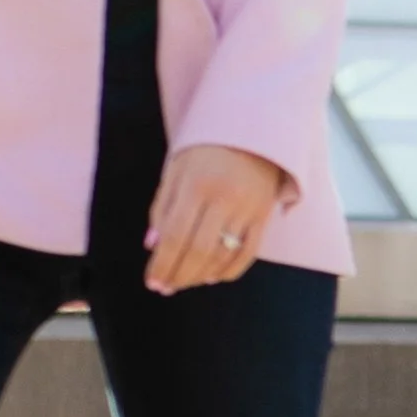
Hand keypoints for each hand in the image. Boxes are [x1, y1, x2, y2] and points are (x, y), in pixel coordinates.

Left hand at [146, 144, 284, 294]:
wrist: (254, 128)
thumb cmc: (207, 147)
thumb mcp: (176, 168)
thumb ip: (163, 206)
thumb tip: (152, 245)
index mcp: (196, 184)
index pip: (174, 235)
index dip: (162, 264)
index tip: (152, 281)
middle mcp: (223, 199)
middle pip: (198, 250)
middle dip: (179, 275)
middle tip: (166, 288)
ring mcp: (247, 209)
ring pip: (222, 255)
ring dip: (200, 276)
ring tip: (184, 283)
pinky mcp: (264, 215)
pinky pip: (248, 253)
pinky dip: (229, 271)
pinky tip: (212, 276)